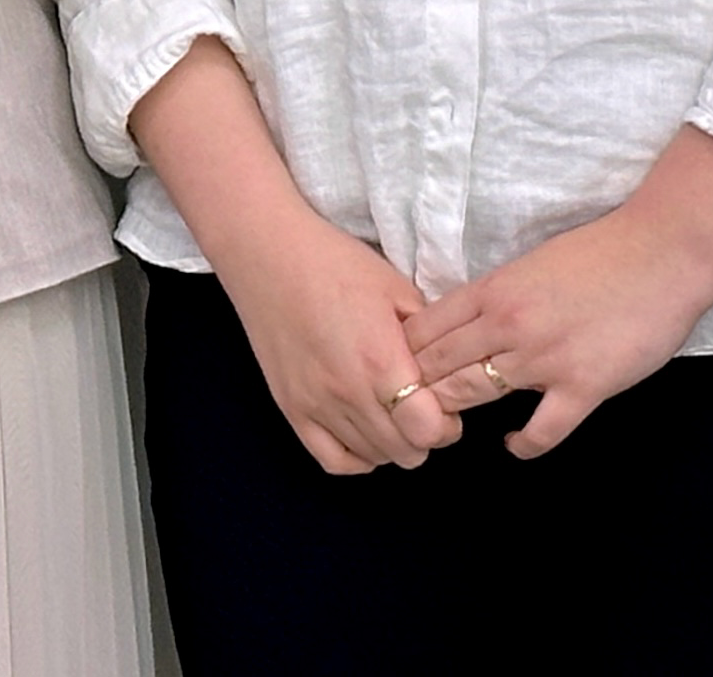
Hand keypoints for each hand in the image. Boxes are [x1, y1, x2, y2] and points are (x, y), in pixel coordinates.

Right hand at [212, 196, 459, 474]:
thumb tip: (446, 374)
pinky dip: (358, 457)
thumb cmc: (334, 262)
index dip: (446, 422)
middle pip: (407, 451)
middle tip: (419, 403)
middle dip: (424, 432)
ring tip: (391, 411)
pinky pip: (333, 460)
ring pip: (375, 458)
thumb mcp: (396, 289)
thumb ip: (427, 338)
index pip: (429, 429)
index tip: (444, 402)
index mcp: (380, 361)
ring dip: (393, 442)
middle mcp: (348, 393)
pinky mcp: (290, 407)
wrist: (266, 251)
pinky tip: (364, 432)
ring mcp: (315, 404)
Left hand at [400, 130, 712, 459]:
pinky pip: (543, 429)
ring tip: (443, 427)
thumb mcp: (528, 267)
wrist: (660, 254)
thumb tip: (463, 324)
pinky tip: (514, 445)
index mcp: (490, 290)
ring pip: (473, 392)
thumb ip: (495, 298)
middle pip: (437, 364)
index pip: (424, 328)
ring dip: (453, 413)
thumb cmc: (598, 256)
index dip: (400, 355)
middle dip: (413, 389)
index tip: (391, 372)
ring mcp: (543, 357)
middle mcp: (506, 323)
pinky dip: (523, 444)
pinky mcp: (584, 386)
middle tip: (404, 409)